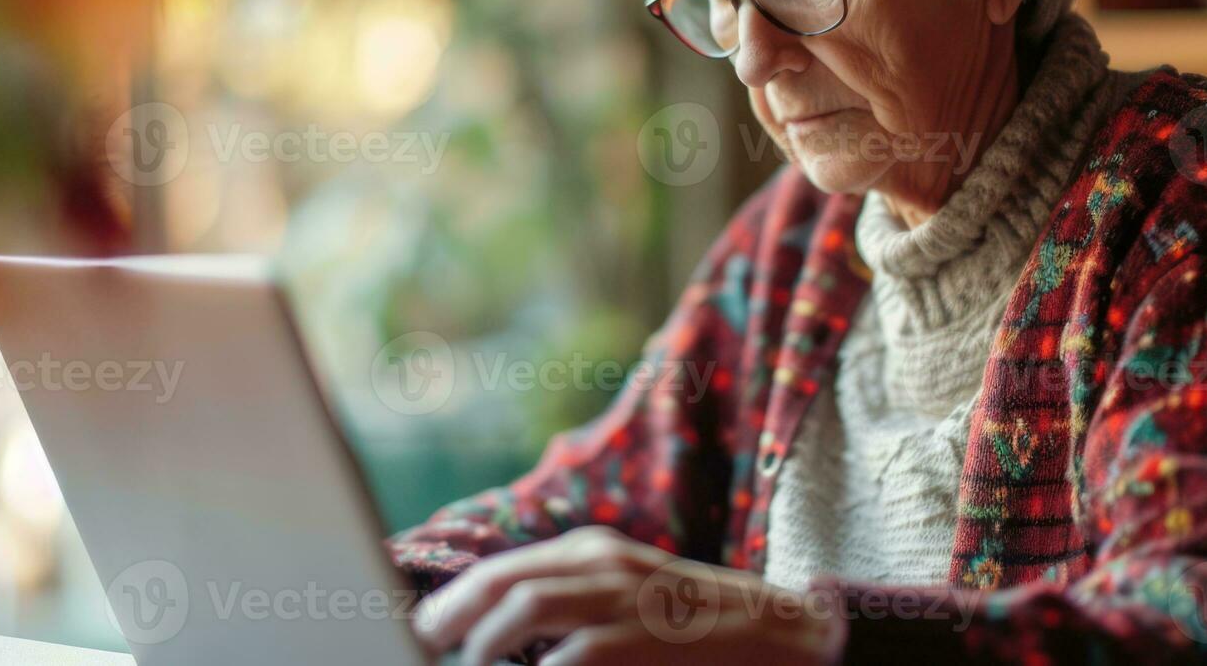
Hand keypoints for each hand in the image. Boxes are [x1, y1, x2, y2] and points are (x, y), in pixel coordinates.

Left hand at [411, 525, 843, 665]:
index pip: (505, 567)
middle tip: (423, 644)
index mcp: (595, 551)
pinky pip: (573, 656)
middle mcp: (604, 563)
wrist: (783, 634)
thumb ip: (574, 599)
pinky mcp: (643, 639)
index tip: (425, 626)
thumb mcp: (631, 593)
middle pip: (503, 581)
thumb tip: (499, 630)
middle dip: (452, 615)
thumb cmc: (696, 625)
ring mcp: (625, 599)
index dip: (456, 597)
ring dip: (484, 643)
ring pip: (527, 608)